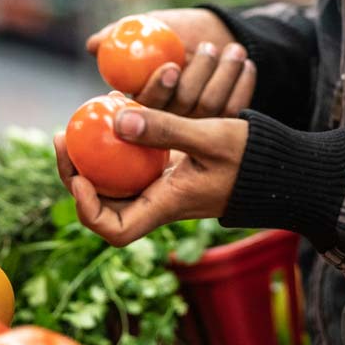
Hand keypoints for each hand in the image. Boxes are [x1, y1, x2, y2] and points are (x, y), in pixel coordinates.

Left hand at [54, 107, 247, 246]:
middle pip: (102, 204)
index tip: (79, 174)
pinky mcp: (170, 171)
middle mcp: (159, 201)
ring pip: (114, 182)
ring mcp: (163, 187)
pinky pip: (132, 163)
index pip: (114, 231)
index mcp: (166, 205)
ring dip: (91, 158)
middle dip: (75, 174)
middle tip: (61, 137)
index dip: (87, 208)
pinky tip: (113, 113)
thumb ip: (165, 129)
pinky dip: (116, 144)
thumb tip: (115, 120)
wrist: (282, 169)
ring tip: (77, 124)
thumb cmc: (252, 158)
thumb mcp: (211, 136)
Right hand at [87, 9, 255, 117]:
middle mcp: (169, 119)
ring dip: (224, 75)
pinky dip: (243, 84)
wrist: (211, 31)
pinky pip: (234, 108)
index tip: (172, 67)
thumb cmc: (173, 29)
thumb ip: (117, 35)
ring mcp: (197, 124)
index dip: (158, 89)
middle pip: (182, 108)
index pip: (146, 106)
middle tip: (209, 48)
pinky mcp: (223, 122)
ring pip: (210, 107)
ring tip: (234, 49)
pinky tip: (248, 64)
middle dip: (198, 76)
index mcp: (144, 101)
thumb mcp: (145, 26)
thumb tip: (92, 45)